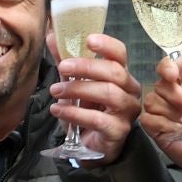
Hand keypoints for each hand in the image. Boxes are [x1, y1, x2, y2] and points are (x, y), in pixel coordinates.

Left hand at [48, 32, 143, 162]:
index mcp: (120, 74)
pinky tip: (58, 110)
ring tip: (55, 91)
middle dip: (86, 67)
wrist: (90, 146)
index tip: (88, 40)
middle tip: (62, 67)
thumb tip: (51, 35)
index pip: (120, 53)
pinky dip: (75, 113)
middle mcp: (129, 90)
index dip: (106, 44)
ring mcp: (127, 112)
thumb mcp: (75, 84)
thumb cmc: (88, 111)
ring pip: (109, 93)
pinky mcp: (118, 131)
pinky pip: (98, 119)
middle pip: (115, 71)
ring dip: (78, 89)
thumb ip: (66, 61)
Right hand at [141, 57, 181, 181]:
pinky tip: (180, 131)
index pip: (169, 67)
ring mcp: (165, 115)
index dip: (167, 67)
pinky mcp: (159, 133)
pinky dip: (164, 124)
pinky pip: (148, 120)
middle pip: (160, 84)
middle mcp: (174, 96)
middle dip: (176, 94)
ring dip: (171, 109)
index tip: (173, 74)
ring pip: (151, 101)